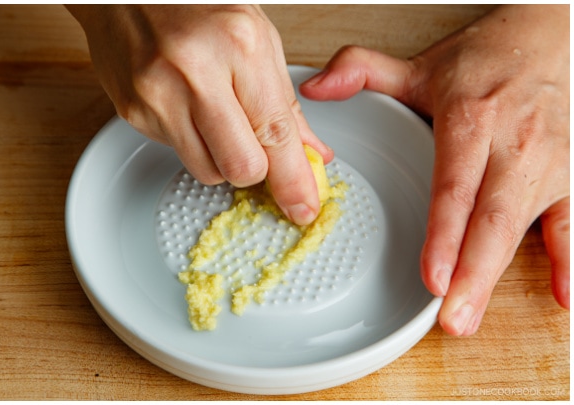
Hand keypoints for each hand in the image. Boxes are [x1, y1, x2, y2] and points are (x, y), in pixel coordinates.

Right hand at [67, 4, 332, 225]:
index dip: (293, 180)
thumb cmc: (192, 4)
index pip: (275, 132)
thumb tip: (309, 151)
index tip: (302, 207)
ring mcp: (158, 94)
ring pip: (206, 169)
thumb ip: (282, 99)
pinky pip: (175, 151)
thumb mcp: (254, 36)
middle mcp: (196, 72)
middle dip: (254, 170)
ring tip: (215, 117)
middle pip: (241, 166)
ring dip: (220, 157)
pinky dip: (188, 139)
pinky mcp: (133, 111)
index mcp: (239, 44)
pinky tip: (183, 104)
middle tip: (256, 152)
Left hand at [300, 5, 569, 334]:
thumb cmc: (485, 60)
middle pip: (491, 219)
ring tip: (469, 316)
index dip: (444, 234)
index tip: (431, 275)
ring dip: (498, 275)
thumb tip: (315, 88)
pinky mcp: (570, 177)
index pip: (455, 186)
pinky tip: (562, 296)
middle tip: (450, 316)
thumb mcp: (420, 64)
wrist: (552, 37)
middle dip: (472, 273)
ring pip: (522, 227)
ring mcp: (546, 164)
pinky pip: (572, 222)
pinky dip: (570, 260)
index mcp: (471, 120)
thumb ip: (361, 72)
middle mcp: (513, 145)